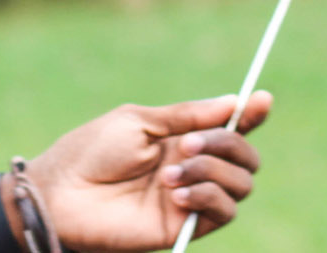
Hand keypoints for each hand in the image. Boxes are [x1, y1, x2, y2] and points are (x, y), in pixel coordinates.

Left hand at [26, 92, 271, 251]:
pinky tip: (177, 193)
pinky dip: (209, 196)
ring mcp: (191, 197)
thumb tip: (234, 101)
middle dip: (227, 143)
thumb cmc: (92, 151)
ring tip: (170, 173)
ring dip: (213, 170)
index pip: (231, 127)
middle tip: (187, 143)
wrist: (63, 194)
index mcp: (182, 138)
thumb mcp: (139, 121)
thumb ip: (187, 115)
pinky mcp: (185, 226)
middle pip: (245, 156)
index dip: (252, 114)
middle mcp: (193, 167)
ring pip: (242, 184)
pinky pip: (225, 212)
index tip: (263, 100)